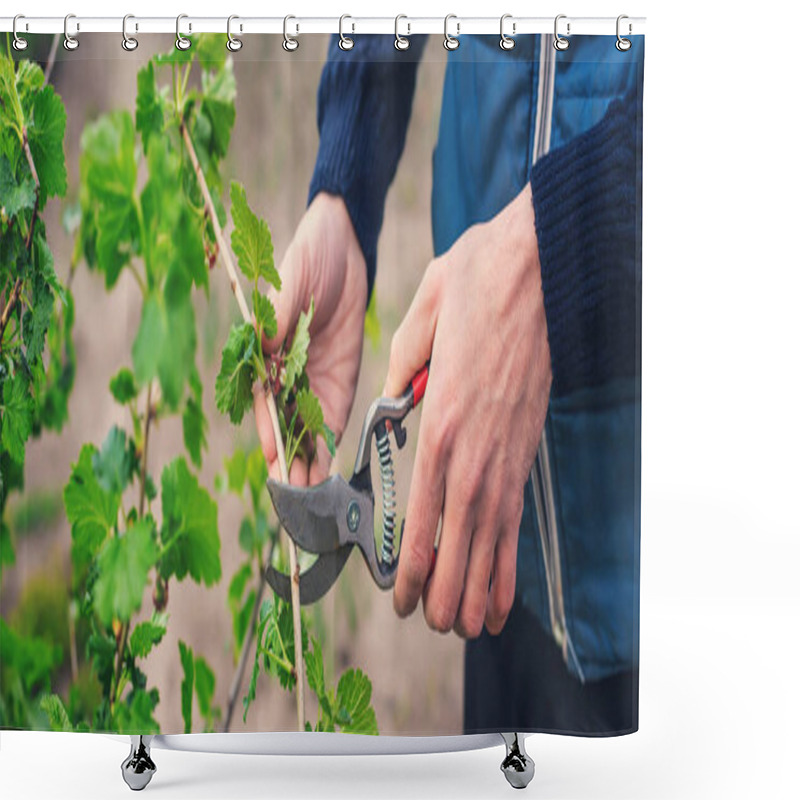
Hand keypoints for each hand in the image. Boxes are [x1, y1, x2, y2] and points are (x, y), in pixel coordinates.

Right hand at [254, 192, 366, 486]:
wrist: (346, 245)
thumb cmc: (309, 257)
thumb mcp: (291, 281)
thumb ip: (279, 315)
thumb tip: (263, 345)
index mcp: (267, 354)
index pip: (265, 401)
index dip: (271, 433)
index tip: (275, 463)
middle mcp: (288, 373)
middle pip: (285, 423)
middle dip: (291, 460)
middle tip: (298, 497)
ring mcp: (314, 378)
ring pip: (307, 428)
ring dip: (309, 461)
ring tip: (314, 497)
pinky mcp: (341, 378)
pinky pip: (333, 414)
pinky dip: (330, 442)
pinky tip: (330, 470)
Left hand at [385, 184, 551, 637]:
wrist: (540, 263)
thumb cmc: (477, 282)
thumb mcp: (420, 315)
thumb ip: (401, 367)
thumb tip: (394, 402)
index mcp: (438, 422)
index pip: (419, 514)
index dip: (410, 565)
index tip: (401, 597)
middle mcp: (473, 449)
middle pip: (458, 541)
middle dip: (445, 591)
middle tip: (434, 625)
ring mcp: (506, 451)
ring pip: (492, 539)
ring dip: (481, 587)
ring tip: (469, 629)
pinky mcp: (528, 445)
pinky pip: (518, 514)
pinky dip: (512, 557)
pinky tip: (508, 587)